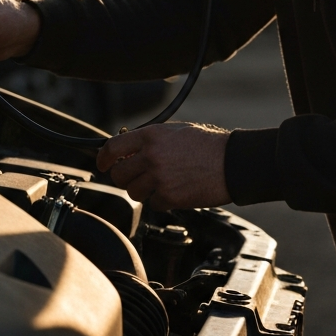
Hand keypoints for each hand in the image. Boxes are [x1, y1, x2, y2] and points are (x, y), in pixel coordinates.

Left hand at [97, 122, 230, 210]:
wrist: (232, 162)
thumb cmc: (208, 145)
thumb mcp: (175, 132)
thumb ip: (150, 140)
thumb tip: (129, 152)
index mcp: (151, 136)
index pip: (113, 147)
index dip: (103, 159)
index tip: (103, 165)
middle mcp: (151, 156)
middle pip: (119, 175)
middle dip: (125, 178)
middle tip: (137, 177)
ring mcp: (159, 178)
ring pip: (133, 192)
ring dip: (143, 191)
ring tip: (161, 183)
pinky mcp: (169, 197)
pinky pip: (153, 204)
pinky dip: (162, 201)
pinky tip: (176, 191)